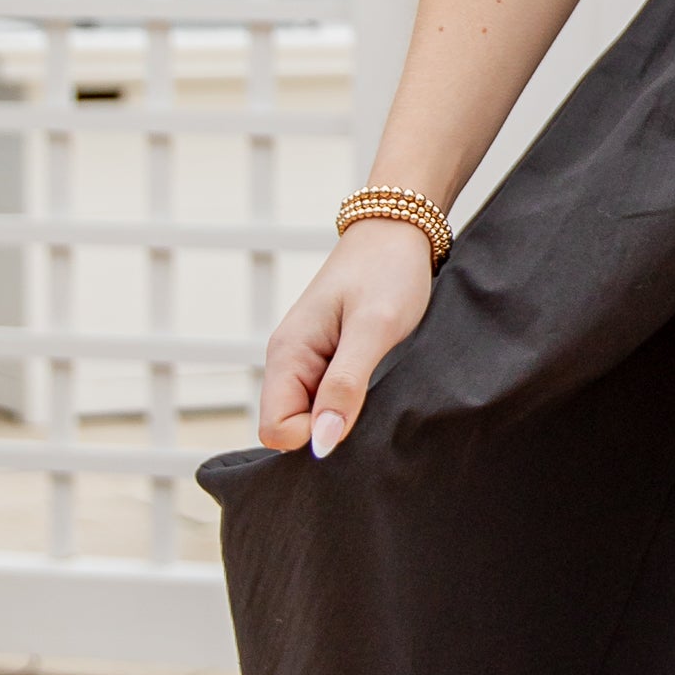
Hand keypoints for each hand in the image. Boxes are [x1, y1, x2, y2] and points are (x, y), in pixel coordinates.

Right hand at [259, 222, 433, 458]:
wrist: (399, 232)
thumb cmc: (387, 270)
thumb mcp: (374, 328)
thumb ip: (346, 386)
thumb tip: (322, 442)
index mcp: (287, 354)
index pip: (275, 430)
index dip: (313, 435)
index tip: (355, 413)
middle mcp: (290, 362)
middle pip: (291, 429)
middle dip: (329, 431)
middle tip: (374, 403)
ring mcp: (309, 362)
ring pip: (313, 417)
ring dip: (344, 416)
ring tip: (381, 388)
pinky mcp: (330, 360)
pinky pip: (330, 401)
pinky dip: (354, 402)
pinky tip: (380, 383)